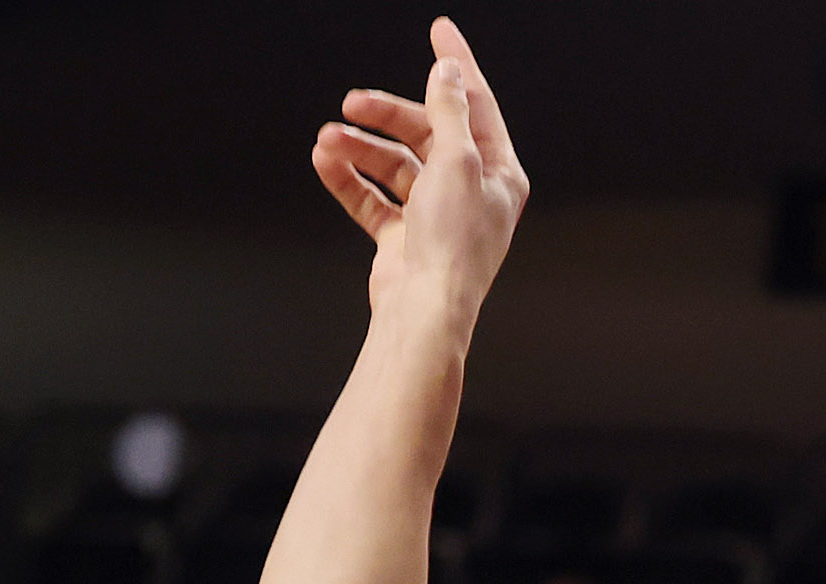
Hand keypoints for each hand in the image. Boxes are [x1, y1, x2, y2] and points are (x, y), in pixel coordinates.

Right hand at [313, 17, 530, 320]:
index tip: (440, 29)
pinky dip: (349, 179)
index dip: (457, 64)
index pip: (477, 105)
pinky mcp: (404, 237)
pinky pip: (372, 197)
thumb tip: (448, 71)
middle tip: (353, 102)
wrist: (424, 312)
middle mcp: (471, 191)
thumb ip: (450, 111)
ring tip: (328, 140)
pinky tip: (325, 161)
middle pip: (426, 132)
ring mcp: (436, 215)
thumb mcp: (457, 162)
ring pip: (393, 164)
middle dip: (386, 114)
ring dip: (358, 148)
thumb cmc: (453, 246)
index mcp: (500, 173)